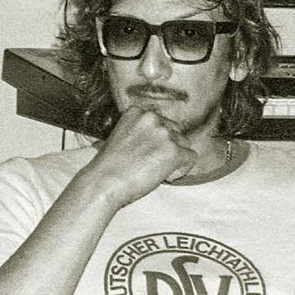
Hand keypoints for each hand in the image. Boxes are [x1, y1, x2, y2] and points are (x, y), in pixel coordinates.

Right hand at [81, 105, 196, 206]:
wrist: (104, 182)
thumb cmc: (108, 166)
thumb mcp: (120, 137)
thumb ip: (139, 133)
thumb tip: (152, 140)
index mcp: (137, 112)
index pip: (162, 123)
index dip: (157, 141)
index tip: (144, 154)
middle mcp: (152, 118)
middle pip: (175, 133)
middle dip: (167, 149)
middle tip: (150, 165)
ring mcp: (164, 134)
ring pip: (185, 145)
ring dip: (174, 160)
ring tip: (155, 172)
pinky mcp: (173, 151)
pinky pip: (191, 159)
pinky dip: (181, 170)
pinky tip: (165, 177)